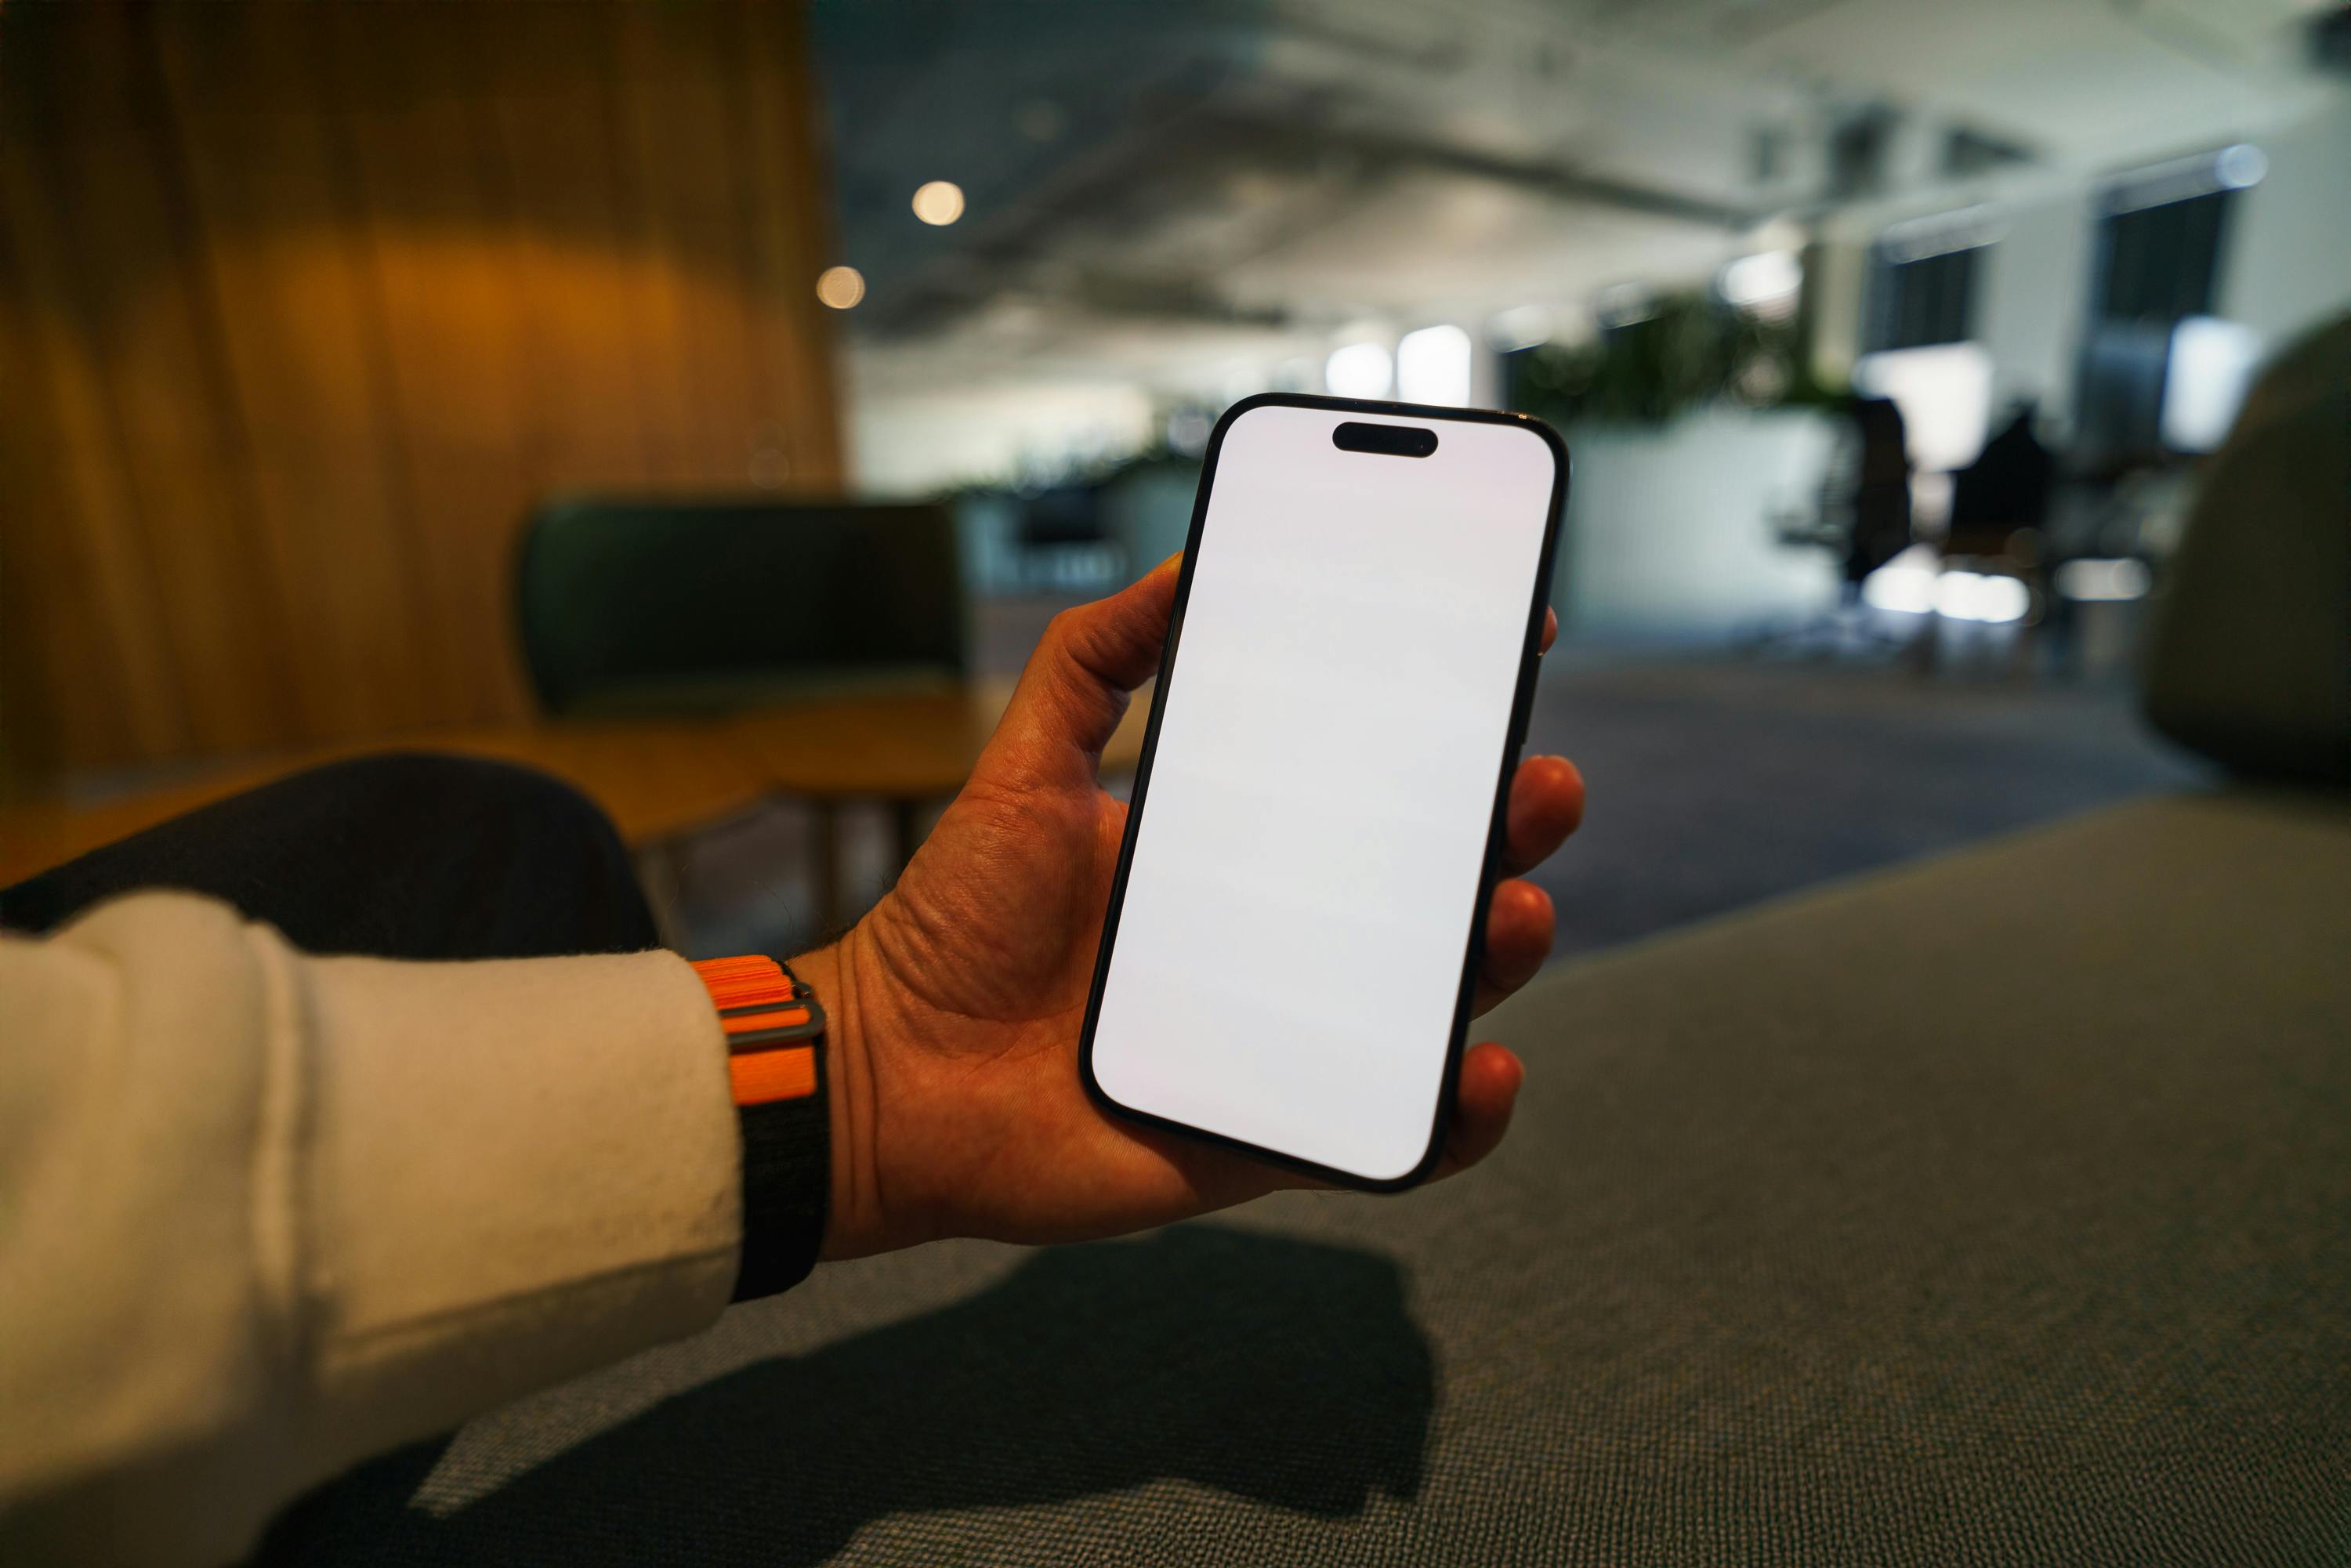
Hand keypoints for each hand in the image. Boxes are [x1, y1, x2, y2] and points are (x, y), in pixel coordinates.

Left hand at [796, 556, 1585, 1258]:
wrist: (890, 1079)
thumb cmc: (955, 925)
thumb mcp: (1024, 768)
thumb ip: (1094, 661)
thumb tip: (1182, 561)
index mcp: (1243, 848)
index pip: (1380, 778)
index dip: (1458, 721)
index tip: (1518, 642)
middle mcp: (1286, 938)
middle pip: (1436, 879)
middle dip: (1511, 827)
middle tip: (1538, 783)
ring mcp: (1292, 1040)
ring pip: (1437, 995)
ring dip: (1501, 949)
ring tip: (1512, 909)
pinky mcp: (1275, 1135)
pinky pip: (1397, 1133)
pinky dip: (1459, 1114)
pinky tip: (1478, 1067)